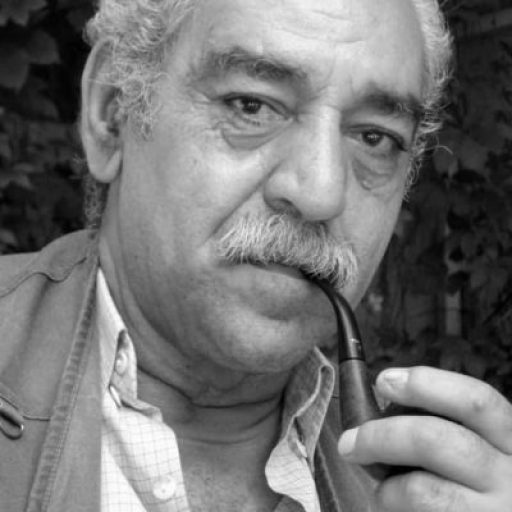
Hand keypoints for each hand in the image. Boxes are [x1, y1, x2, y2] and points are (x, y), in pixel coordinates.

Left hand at [337, 366, 511, 510]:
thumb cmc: (483, 488)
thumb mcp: (484, 451)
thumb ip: (448, 429)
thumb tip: (384, 410)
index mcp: (510, 439)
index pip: (474, 399)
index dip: (426, 384)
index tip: (384, 381)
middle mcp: (511, 476)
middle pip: (435, 439)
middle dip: (382, 435)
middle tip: (350, 442)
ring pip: (423, 490)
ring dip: (387, 487)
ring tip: (382, 492)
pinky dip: (396, 509)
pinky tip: (397, 509)